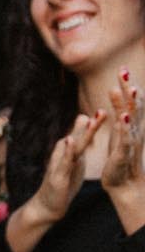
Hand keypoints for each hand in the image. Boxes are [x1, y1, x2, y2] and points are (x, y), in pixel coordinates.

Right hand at [25, 111, 104, 225]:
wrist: (47, 205)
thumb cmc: (62, 183)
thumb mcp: (73, 162)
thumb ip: (79, 145)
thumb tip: (83, 128)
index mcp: (71, 153)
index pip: (83, 136)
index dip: (94, 124)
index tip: (105, 111)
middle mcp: (63, 155)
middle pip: (79, 137)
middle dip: (91, 126)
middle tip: (102, 111)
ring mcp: (59, 165)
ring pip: (72, 148)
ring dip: (81, 134)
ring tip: (89, 121)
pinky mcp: (57, 176)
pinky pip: (63, 162)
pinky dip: (67, 151)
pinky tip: (69, 141)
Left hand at [99, 70, 142, 190]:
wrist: (124, 183)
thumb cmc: (120, 155)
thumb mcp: (118, 130)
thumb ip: (119, 111)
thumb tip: (115, 90)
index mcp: (131, 124)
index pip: (131, 102)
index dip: (127, 85)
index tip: (122, 68)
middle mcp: (134, 130)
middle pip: (134, 105)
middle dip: (129, 88)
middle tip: (124, 70)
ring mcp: (131, 140)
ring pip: (132, 119)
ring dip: (130, 103)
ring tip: (129, 88)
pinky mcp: (124, 153)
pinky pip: (126, 138)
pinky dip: (125, 127)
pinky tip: (123, 117)